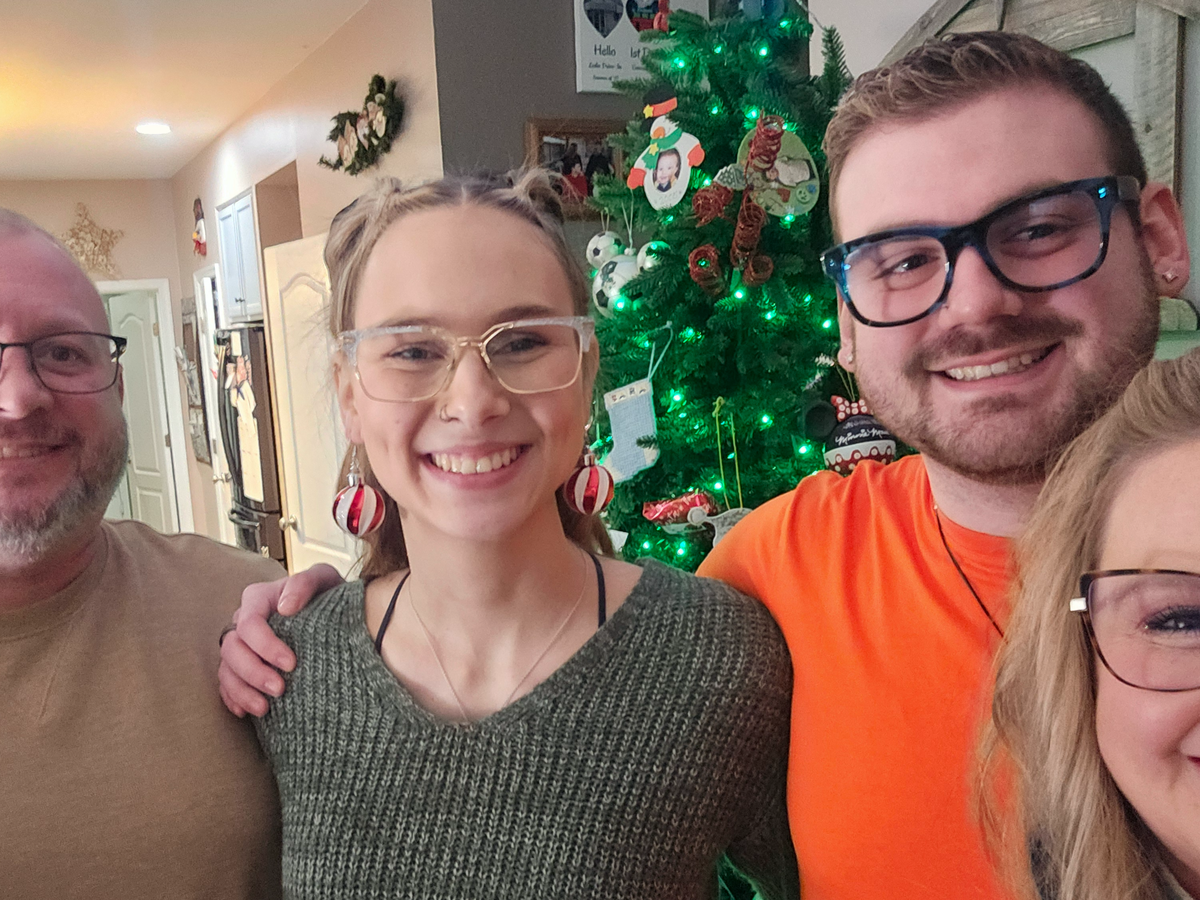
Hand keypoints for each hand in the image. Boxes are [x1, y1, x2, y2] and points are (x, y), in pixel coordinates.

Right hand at [217, 564, 343, 716]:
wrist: (334, 615)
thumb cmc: (326, 595)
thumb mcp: (323, 579)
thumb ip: (305, 583)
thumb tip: (285, 607)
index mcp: (258, 599)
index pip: (249, 624)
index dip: (265, 646)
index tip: (291, 663)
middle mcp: (243, 622)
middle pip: (232, 649)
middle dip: (253, 672)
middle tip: (280, 689)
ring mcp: (241, 645)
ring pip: (226, 669)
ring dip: (242, 691)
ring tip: (264, 708)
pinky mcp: (243, 666)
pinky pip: (226, 684)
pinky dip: (233, 698)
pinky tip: (246, 712)